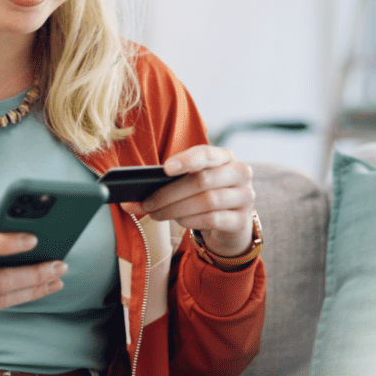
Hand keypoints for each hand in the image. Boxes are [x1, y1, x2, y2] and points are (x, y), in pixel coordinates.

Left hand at [122, 145, 254, 257]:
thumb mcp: (191, 182)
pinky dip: (191, 221)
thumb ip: (168, 183)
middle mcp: (239, 173)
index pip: (206, 153)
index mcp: (225, 157)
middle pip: (201, 181)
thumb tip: (131, 200)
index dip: (186, 160)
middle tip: (147, 203)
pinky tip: (179, 221)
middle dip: (169, 193)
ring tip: (157, 213)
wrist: (230, 222)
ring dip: (176, 209)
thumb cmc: (203, 195)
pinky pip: (212, 220)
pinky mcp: (242, 220)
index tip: (165, 169)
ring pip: (206, 201)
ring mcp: (244, 197)